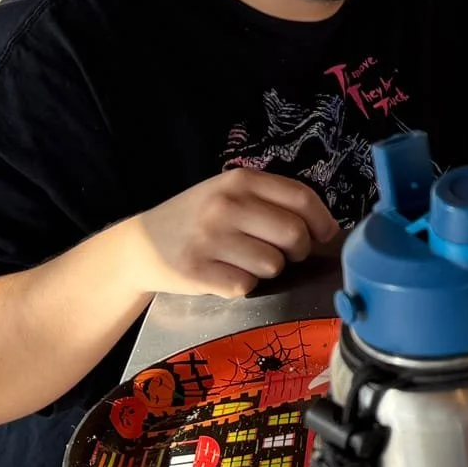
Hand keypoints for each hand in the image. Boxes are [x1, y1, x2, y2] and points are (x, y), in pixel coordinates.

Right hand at [123, 170, 337, 299]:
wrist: (139, 245)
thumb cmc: (198, 219)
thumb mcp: (230, 194)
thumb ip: (274, 202)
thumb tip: (328, 230)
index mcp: (239, 180)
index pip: (302, 198)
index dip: (322, 222)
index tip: (324, 235)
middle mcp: (225, 205)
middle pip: (294, 234)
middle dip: (297, 250)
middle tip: (283, 253)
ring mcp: (209, 238)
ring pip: (273, 265)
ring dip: (268, 270)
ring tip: (245, 261)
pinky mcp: (197, 271)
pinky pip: (246, 285)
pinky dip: (242, 285)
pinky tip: (224, 273)